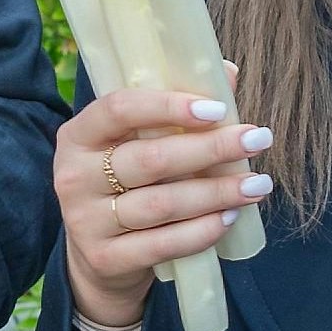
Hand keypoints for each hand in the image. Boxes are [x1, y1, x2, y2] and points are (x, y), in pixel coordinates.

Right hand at [54, 89, 270, 330]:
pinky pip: (163, 244)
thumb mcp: (138, 144)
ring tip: (257, 184)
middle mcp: (74, 176)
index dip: (169, 106)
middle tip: (258, 139)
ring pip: (162, 204)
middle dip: (211, 149)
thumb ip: (176, 109)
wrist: (99, 257)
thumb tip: (225, 72)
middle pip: (150, 159)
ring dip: (217, 192)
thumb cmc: (128, 185)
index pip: (119, 109)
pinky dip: (201, 231)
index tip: (218, 110)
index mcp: (79, 135)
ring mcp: (84, 221)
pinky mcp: (104, 258)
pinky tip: (230, 217)